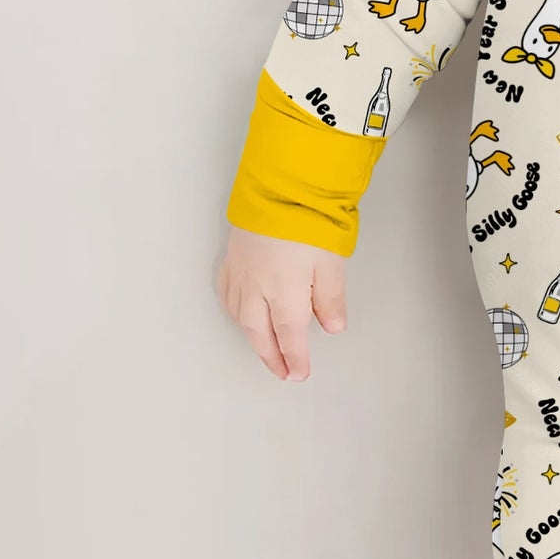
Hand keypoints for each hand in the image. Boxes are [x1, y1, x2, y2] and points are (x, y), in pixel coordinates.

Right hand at [215, 223, 347, 380]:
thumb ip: (330, 298)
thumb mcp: (331, 262)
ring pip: (241, 315)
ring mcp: (241, 272)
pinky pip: (227, 292)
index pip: (290, 336)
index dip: (295, 358)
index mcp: (284, 292)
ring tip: (264, 348)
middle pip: (261, 332)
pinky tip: (240, 312)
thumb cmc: (307, 219)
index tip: (299, 374)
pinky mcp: (232, 255)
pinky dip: (234, 309)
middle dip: (272, 356)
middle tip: (282, 372)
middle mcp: (257, 288)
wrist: (277, 185)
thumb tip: (332, 327)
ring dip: (252, 336)